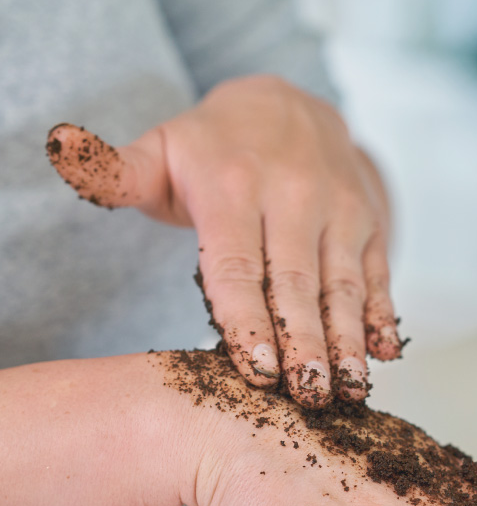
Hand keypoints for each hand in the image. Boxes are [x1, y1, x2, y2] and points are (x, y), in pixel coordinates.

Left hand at [46, 75, 401, 406]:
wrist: (294, 107)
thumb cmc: (217, 148)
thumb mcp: (161, 149)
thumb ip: (113, 169)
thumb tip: (60, 150)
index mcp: (234, 185)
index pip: (239, 264)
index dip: (248, 320)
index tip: (258, 370)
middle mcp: (294, 196)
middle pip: (299, 283)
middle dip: (307, 344)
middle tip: (309, 398)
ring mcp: (340, 211)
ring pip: (344, 285)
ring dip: (350, 341)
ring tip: (349, 389)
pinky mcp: (371, 225)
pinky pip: (378, 274)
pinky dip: (384, 313)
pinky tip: (386, 352)